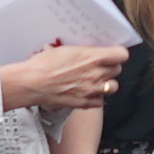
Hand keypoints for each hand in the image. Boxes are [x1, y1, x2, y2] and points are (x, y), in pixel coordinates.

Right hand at [1, 43, 127, 113]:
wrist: (32, 83)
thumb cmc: (44, 64)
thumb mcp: (65, 49)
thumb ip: (82, 52)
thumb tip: (88, 52)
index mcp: (93, 58)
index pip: (121, 55)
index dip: (117, 54)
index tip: (112, 54)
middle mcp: (96, 74)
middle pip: (117, 70)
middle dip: (110, 67)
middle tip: (100, 66)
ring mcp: (91, 90)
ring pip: (112, 87)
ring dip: (106, 83)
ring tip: (95, 81)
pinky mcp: (84, 103)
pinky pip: (99, 102)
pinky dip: (95, 98)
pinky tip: (86, 93)